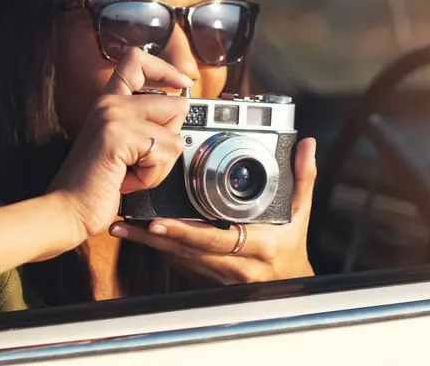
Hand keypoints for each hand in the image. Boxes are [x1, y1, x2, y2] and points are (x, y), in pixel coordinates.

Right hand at [50, 48, 192, 240]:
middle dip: (169, 141)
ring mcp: (113, 116)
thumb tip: (180, 111)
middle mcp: (110, 102)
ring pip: (175, 133)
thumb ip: (142, 125)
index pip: (138, 59)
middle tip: (138, 162)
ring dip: (159, 164)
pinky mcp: (118, 135)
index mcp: (109, 100)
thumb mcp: (121, 147)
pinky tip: (125, 179)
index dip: (166, 68)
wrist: (69, 209)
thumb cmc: (96, 185)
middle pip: (176, 103)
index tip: (181, 82)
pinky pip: (164, 152)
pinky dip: (151, 176)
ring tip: (129, 172)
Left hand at [109, 137, 317, 283]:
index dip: (184, 232)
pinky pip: (179, 264)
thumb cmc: (292, 245)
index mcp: (257, 245)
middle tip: (125, 221)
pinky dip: (159, 250)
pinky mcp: (207, 279)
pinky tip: (137, 236)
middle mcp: (235, 265)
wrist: (289, 286)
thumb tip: (307, 144)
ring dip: (149, 244)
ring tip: (122, 226)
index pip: (215, 240)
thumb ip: (302, 177)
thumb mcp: (301, 213)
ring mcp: (218, 276)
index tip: (157, 220)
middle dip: (153, 237)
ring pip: (177, 259)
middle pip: (186, 251)